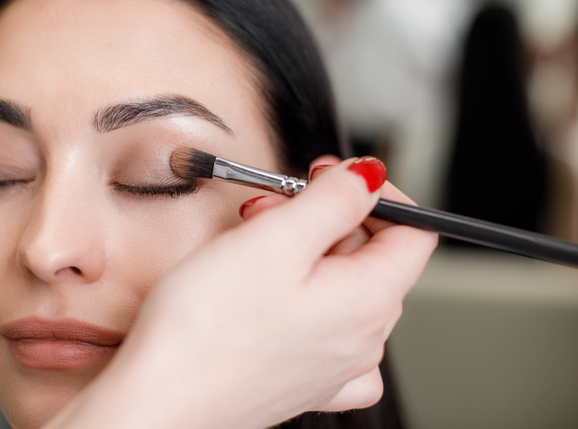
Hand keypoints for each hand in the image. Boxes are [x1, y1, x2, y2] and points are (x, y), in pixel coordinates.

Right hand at [47, 157, 436, 428]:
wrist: (161, 401)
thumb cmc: (206, 330)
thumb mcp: (276, 239)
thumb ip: (335, 199)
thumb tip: (369, 176)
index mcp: (369, 300)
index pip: (415, 231)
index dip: (375, 192)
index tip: (332, 179)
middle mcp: (363, 339)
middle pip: (372, 255)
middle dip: (326, 218)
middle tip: (271, 209)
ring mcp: (334, 365)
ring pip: (343, 287)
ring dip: (306, 254)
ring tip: (254, 249)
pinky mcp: (303, 381)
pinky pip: (329, 334)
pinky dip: (309, 304)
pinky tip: (280, 300)